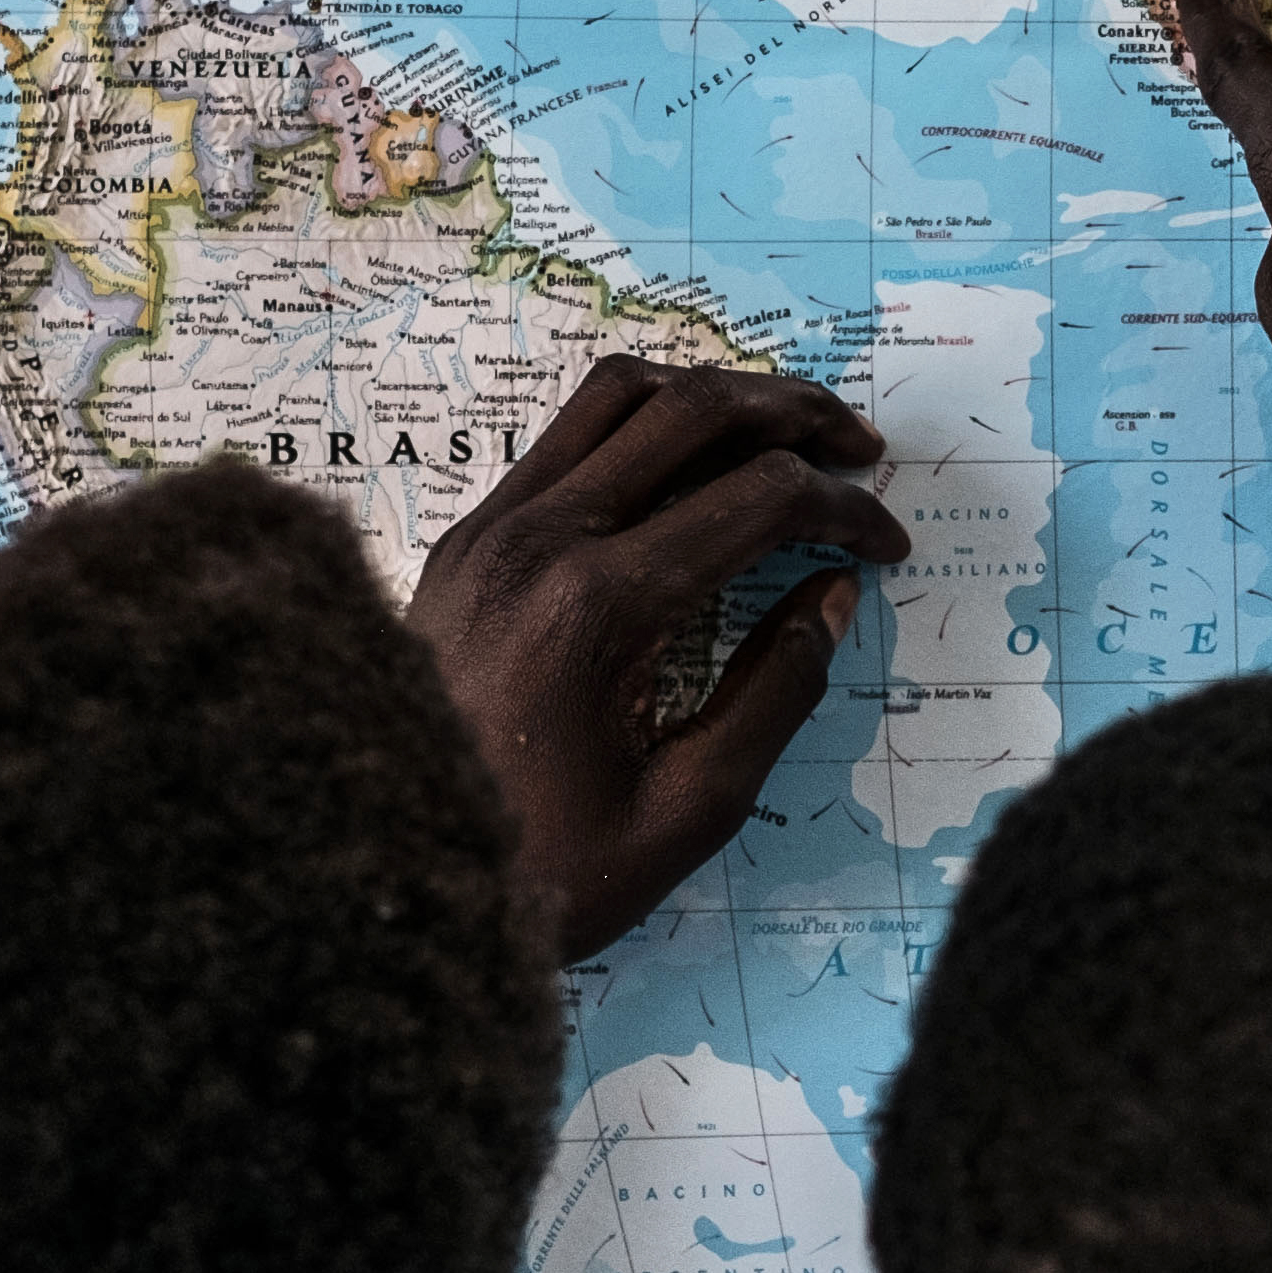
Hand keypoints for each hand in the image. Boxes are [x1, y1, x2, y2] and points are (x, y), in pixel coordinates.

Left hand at [404, 358, 908, 960]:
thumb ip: (775, 694)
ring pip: (622, 394)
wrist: (385, 878)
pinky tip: (692, 465)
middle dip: (798, 416)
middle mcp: (540, 539)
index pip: (759, 499)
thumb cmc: (541, 868)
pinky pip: (567, 434)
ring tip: (783, 434)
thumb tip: (831, 597)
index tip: (886, 547)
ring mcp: (493, 527)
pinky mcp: (468, 537)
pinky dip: (646, 423)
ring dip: (718, 398)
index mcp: (598, 606)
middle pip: (697, 410)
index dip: (844, 512)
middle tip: (861, 450)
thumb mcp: (686, 812)